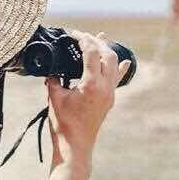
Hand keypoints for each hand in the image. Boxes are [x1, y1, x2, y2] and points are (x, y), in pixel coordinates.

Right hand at [46, 31, 130, 169]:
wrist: (75, 146)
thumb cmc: (63, 124)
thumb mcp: (54, 97)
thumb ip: (53, 79)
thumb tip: (52, 67)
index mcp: (91, 84)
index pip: (91, 52)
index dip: (83, 39)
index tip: (73, 33)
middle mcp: (105, 87)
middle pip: (107, 54)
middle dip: (96, 41)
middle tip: (83, 36)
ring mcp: (110, 94)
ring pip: (114, 64)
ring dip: (106, 50)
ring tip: (100, 38)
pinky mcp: (110, 99)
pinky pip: (118, 79)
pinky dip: (120, 68)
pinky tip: (125, 61)